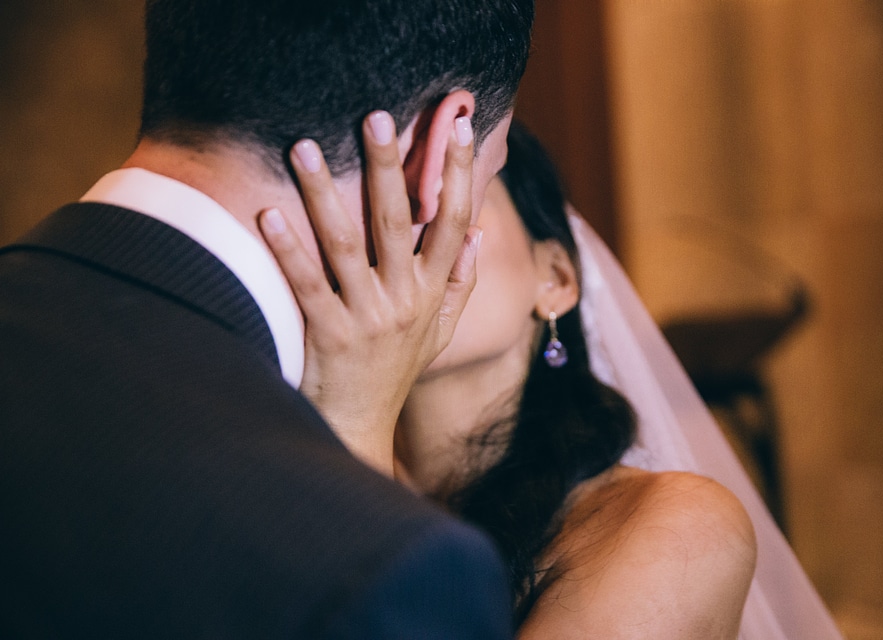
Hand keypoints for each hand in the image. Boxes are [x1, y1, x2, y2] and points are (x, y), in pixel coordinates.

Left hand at [258, 111, 479, 476]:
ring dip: (324, 193)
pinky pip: (308, 284)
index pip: (454, 222)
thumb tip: (479, 232)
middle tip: (375, 117)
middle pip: (399, 221)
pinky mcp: (329, 336)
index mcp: (432, 292)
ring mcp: (368, 318)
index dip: (460, 174)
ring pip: (346, 244)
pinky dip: (289, 249)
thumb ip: (460, 284)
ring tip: (302, 146)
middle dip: (389, 166)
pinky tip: (269, 213)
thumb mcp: (439, 332)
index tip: (460, 126)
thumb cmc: (396, 371)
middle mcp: (405, 300)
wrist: (361, 427)